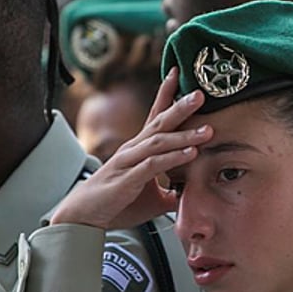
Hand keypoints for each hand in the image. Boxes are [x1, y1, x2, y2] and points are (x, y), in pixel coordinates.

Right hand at [52, 68, 213, 229]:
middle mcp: (134, 149)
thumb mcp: (152, 198)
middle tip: (201, 93)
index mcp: (140, 148)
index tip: (180, 74)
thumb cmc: (117, 204)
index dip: (168, 95)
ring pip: (159, 142)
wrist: (84, 217)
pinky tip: (191, 153)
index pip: (156, 116)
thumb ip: (172, 192)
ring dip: (184, 134)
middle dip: (181, 106)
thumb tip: (191, 195)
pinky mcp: (128, 179)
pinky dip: (173, 158)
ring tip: (208, 130)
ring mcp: (130, 162)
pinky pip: (154, 165)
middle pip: (160, 122)